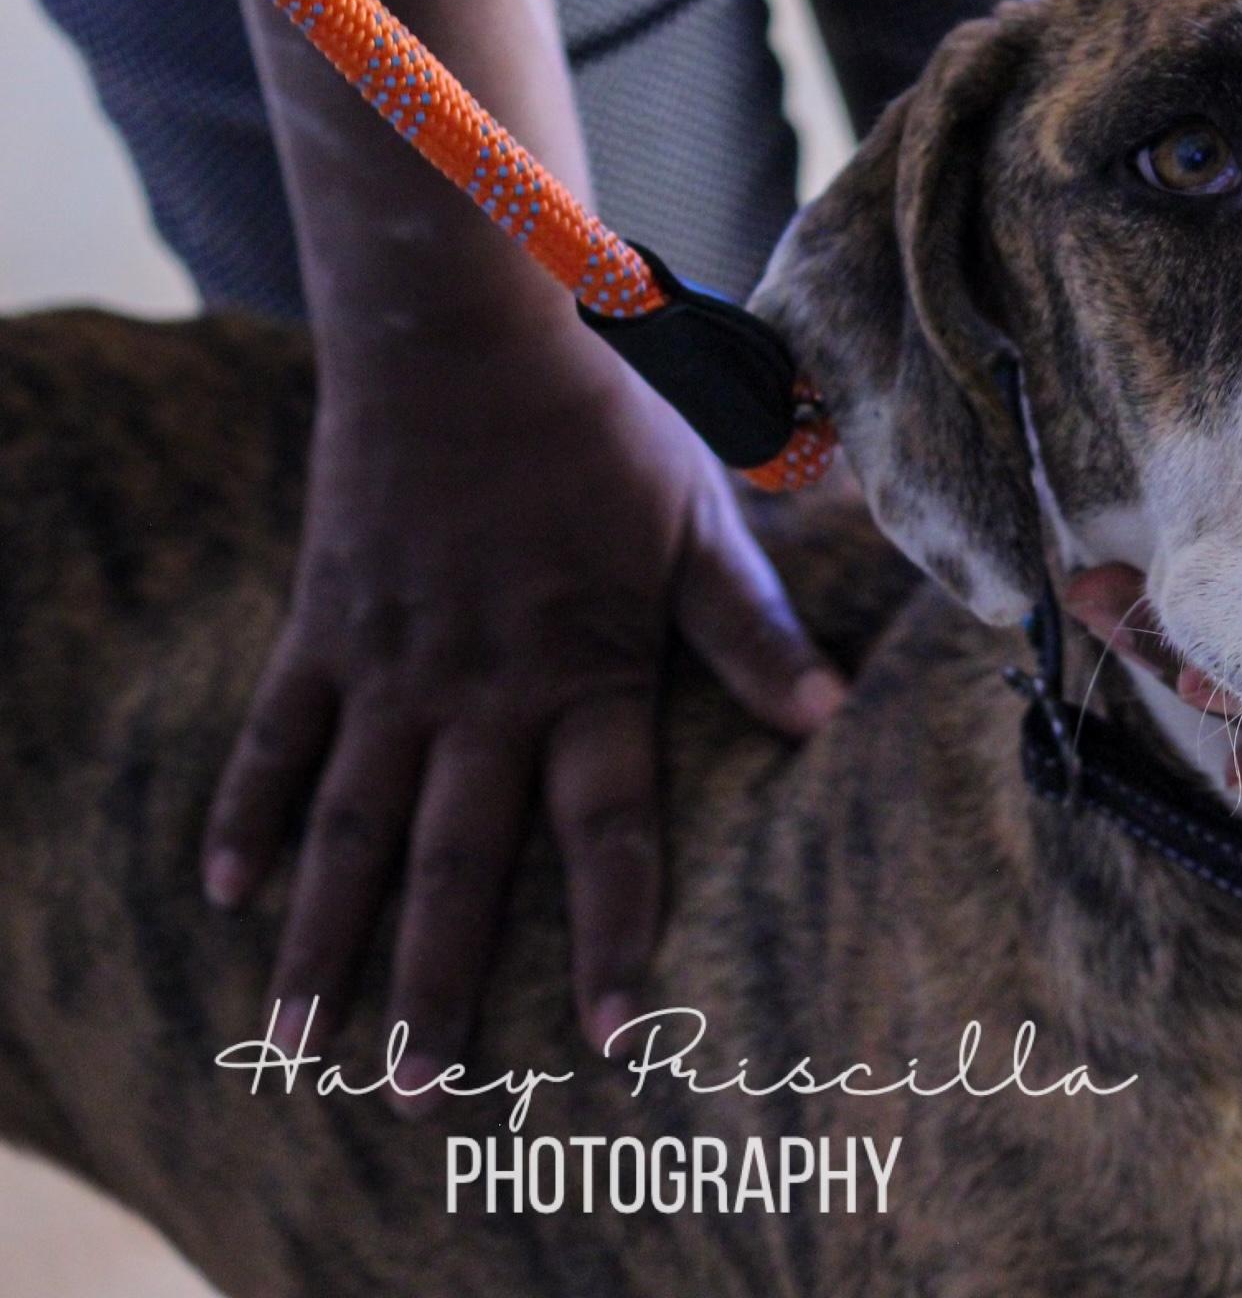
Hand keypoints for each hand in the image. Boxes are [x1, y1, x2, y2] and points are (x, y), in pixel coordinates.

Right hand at [202, 320, 844, 1094]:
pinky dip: (251, 811)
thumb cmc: (604, 423)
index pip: (605, 834)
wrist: (464, 326)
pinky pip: (280, 736)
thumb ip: (750, 626)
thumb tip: (826, 715)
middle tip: (422, 1099)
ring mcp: (390, 665)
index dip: (608, 937)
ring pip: (352, 829)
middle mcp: (480, 693)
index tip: (608, 1039)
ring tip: (304, 1040)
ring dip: (329, 940)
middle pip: (455, 867)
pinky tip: (230, 891)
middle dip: (437, 989)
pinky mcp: (326, 625)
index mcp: (583, 673)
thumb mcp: (699, 520)